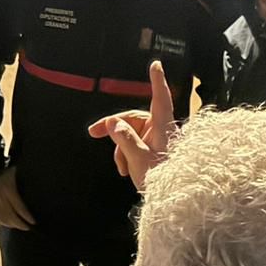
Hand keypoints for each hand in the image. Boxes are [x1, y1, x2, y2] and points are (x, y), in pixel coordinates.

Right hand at [0, 165, 33, 229]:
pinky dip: (2, 221)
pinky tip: (8, 224)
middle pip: (10, 215)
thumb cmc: (6, 168)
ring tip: (20, 226)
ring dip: (11, 225)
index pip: (19, 207)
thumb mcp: (17, 172)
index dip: (26, 216)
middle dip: (20, 224)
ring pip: (1, 217)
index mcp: (8, 188)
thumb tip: (40, 189)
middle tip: (28, 227)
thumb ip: (25, 182)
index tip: (34, 222)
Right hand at [87, 60, 173, 190]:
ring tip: (121, 168)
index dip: (157, 80)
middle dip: (114, 127)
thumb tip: (113, 122)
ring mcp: (158, 141)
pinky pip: (136, 146)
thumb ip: (125, 139)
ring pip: (132, 134)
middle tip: (93, 133)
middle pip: (134, 118)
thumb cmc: (161, 179)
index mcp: (162, 127)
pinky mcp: (155, 151)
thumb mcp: (139, 159)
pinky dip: (127, 156)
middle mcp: (161, 130)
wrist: (172, 201)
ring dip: (121, 148)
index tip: (156, 64)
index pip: (160, 97)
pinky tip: (126, 171)